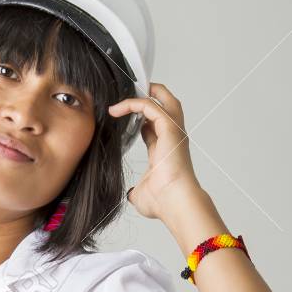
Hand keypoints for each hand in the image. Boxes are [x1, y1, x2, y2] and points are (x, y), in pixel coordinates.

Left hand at [108, 83, 201, 219]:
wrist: (174, 201)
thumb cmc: (163, 201)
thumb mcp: (141, 194)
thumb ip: (135, 190)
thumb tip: (130, 194)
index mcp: (165, 150)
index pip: (153, 126)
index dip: (138, 118)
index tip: (119, 116)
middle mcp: (172, 137)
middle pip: (166, 104)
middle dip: (150, 94)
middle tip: (130, 91)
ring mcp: (173, 131)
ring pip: (163, 98)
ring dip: (145, 91)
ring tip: (125, 89)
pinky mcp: (169, 127)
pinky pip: (149, 105)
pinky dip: (133, 103)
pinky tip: (118, 108)